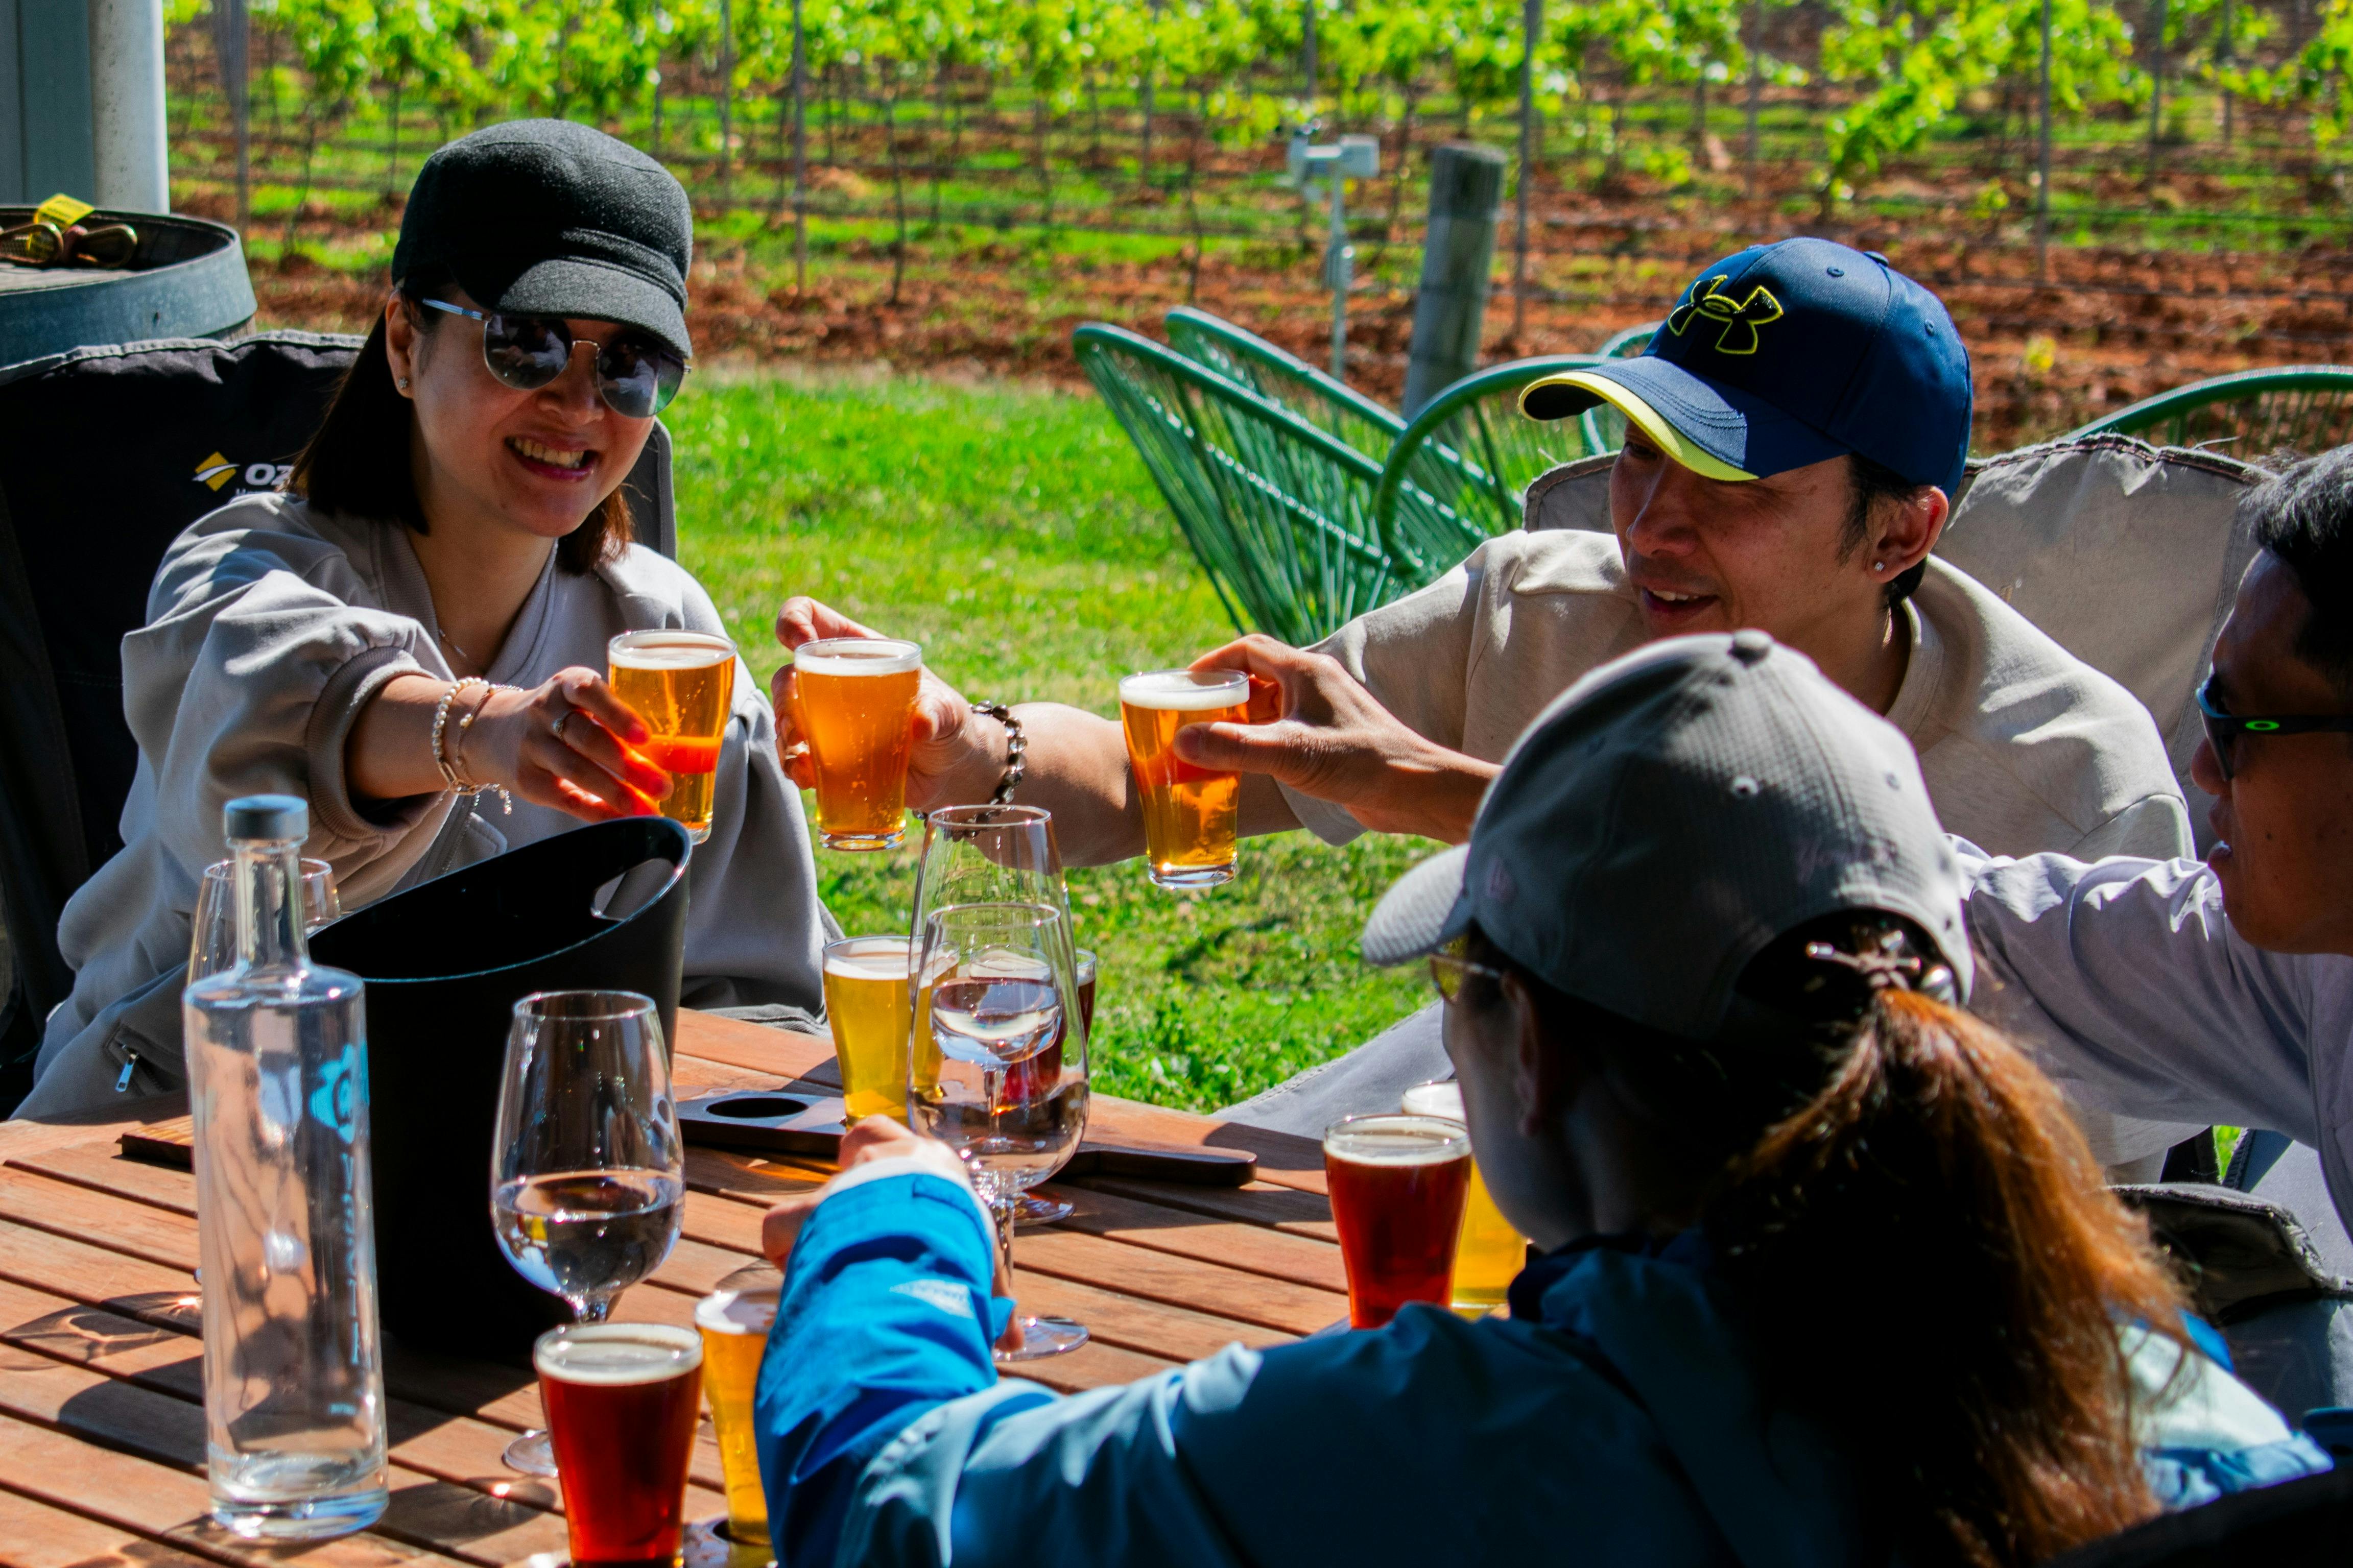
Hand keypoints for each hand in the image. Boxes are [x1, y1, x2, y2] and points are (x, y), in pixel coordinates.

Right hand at [458, 668, 672, 821]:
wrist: (492, 731)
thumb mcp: (576, 699)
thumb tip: (676, 752)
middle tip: (664, 785)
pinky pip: (565, 798)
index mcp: (564, 685)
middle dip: (627, 764)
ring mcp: (531, 746)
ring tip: (648, 809)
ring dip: (616, 793)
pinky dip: (595, 811)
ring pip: (576, 770)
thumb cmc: (557, 715)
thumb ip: (613, 715)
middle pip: (586, 738)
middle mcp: (544, 712)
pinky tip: (622, 820)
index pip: (588, 691)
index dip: (617, 713)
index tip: (645, 736)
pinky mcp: (526, 780)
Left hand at [759, 1117, 1022, 1351]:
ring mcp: (842, 1185)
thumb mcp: (983, 1266)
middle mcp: (882, 1160)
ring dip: (822, 1226)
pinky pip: (779, 1226)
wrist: (926, 1241)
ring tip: (834, 1265)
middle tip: (864, 1222)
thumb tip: (1010, 1344)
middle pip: (860, 1144)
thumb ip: (988, 1295)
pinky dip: (784, 1250)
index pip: (894, 1136)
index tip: (888, 1187)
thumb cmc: (962, 1246)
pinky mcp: (805, 1211)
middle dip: (856, 1181)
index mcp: (930, 1162)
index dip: (883, 1155)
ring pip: (818, 1195)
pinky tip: (799, 1277)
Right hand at [770, 597, 1004, 808]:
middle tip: (798, 726)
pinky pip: (797, 758)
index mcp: (859, 650)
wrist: (952, 772)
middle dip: (785, 699)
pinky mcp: (828, 757)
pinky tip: (805, 777)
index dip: (794, 619)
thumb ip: (938, 712)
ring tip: (802, 760)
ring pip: (787, 718)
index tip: (798, 641)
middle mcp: (835, 681)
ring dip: (785, 737)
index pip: (811, 617)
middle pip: (788, 676)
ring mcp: (828, 721)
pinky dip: (794, 766)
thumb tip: (921, 724)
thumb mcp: (949, 712)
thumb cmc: (949, 724)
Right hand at [1179, 635, 1497, 843]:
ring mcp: (1325, 711)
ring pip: (1271, 704)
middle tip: (1191, 716)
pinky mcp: (1332, 739)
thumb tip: (1182, 742)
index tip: (1183, 683)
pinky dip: (1260, 739)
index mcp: (1307, 671)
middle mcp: (1316, 684)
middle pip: (1257, 674)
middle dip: (1221, 692)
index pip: (1249, 649)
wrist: (1416, 791)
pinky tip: (1247, 764)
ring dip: (1240, 718)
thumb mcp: (1291, 753)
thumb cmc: (1362, 763)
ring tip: (1210, 741)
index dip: (1212, 662)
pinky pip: (1285, 729)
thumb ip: (1235, 747)